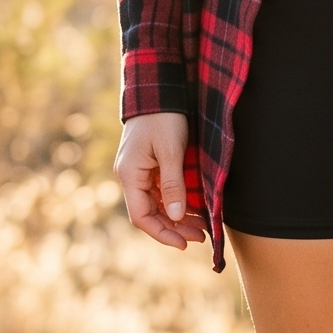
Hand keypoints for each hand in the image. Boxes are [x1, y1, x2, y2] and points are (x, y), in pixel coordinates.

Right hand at [113, 114, 205, 249]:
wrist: (159, 89)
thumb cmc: (163, 117)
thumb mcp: (170, 150)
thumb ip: (173, 184)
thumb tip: (176, 217)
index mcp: (130, 175)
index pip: (141, 217)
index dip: (162, 234)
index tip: (185, 243)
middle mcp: (132, 177)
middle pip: (150, 214)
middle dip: (175, 228)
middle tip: (201, 236)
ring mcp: (140, 172)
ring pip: (158, 205)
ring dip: (178, 218)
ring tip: (202, 227)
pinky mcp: (150, 166)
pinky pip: (162, 192)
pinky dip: (178, 202)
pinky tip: (195, 208)